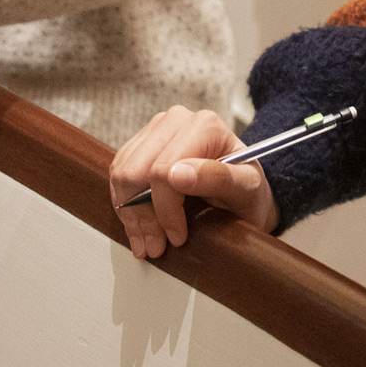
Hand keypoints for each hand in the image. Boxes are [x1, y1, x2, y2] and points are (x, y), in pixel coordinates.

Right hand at [109, 106, 279, 259]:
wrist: (243, 192)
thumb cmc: (248, 191)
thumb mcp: (247, 190)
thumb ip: (217, 179)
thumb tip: (178, 174)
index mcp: (205, 126)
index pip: (162, 171)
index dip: (164, 211)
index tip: (177, 236)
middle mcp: (177, 120)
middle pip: (136, 172)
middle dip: (143, 217)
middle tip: (155, 246)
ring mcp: (156, 130)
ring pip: (121, 174)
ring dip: (130, 215)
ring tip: (147, 241)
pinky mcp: (142, 144)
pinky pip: (117, 174)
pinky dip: (124, 205)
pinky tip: (140, 225)